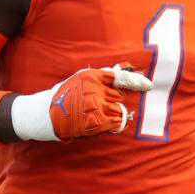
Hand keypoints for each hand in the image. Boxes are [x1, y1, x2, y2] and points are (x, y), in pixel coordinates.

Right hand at [10, 64, 151, 141]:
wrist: (46, 114)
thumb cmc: (65, 96)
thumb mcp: (80, 79)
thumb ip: (101, 76)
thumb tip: (122, 70)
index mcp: (92, 77)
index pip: (119, 77)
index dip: (135, 81)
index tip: (147, 85)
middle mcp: (96, 90)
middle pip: (119, 95)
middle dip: (112, 100)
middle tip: (97, 104)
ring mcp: (97, 106)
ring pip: (119, 108)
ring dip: (113, 112)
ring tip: (97, 114)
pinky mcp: (98, 120)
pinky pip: (116, 121)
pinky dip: (114, 123)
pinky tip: (103, 122)